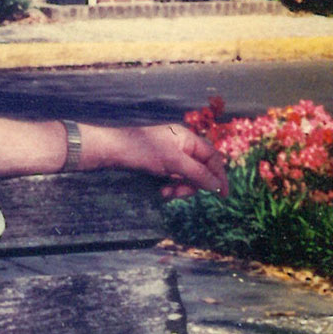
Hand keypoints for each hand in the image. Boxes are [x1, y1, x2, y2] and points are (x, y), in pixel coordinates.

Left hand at [100, 122, 228, 198]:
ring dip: (180, 188)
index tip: (222, 195)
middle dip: (192, 184)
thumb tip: (218, 186)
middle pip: (200, 170)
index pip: (212, 157)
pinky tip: (161, 192)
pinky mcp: (159, 165)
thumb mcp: (174, 163)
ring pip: (187, 177)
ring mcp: (170, 156)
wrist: (109, 151)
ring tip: (166, 194)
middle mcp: (181, 145)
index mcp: (188, 138)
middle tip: (179, 194)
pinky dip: (170, 187)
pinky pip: (174, 179)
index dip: (219, 175)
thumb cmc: (142, 152)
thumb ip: (198, 174)